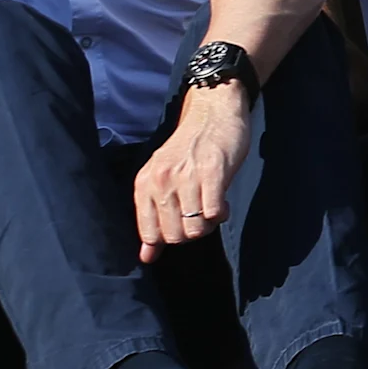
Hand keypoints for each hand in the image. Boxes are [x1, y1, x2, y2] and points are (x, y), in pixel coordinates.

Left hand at [133, 83, 252, 262]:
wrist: (213, 110)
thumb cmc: (189, 148)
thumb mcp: (162, 180)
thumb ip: (153, 218)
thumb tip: (146, 258)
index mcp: (144, 184)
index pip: (150, 234)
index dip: (169, 236)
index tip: (182, 222)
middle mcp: (161, 181)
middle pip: (174, 236)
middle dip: (191, 233)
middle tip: (200, 215)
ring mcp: (186, 177)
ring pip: (195, 229)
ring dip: (208, 224)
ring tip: (211, 207)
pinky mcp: (213, 172)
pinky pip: (214, 214)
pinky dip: (221, 214)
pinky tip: (222, 202)